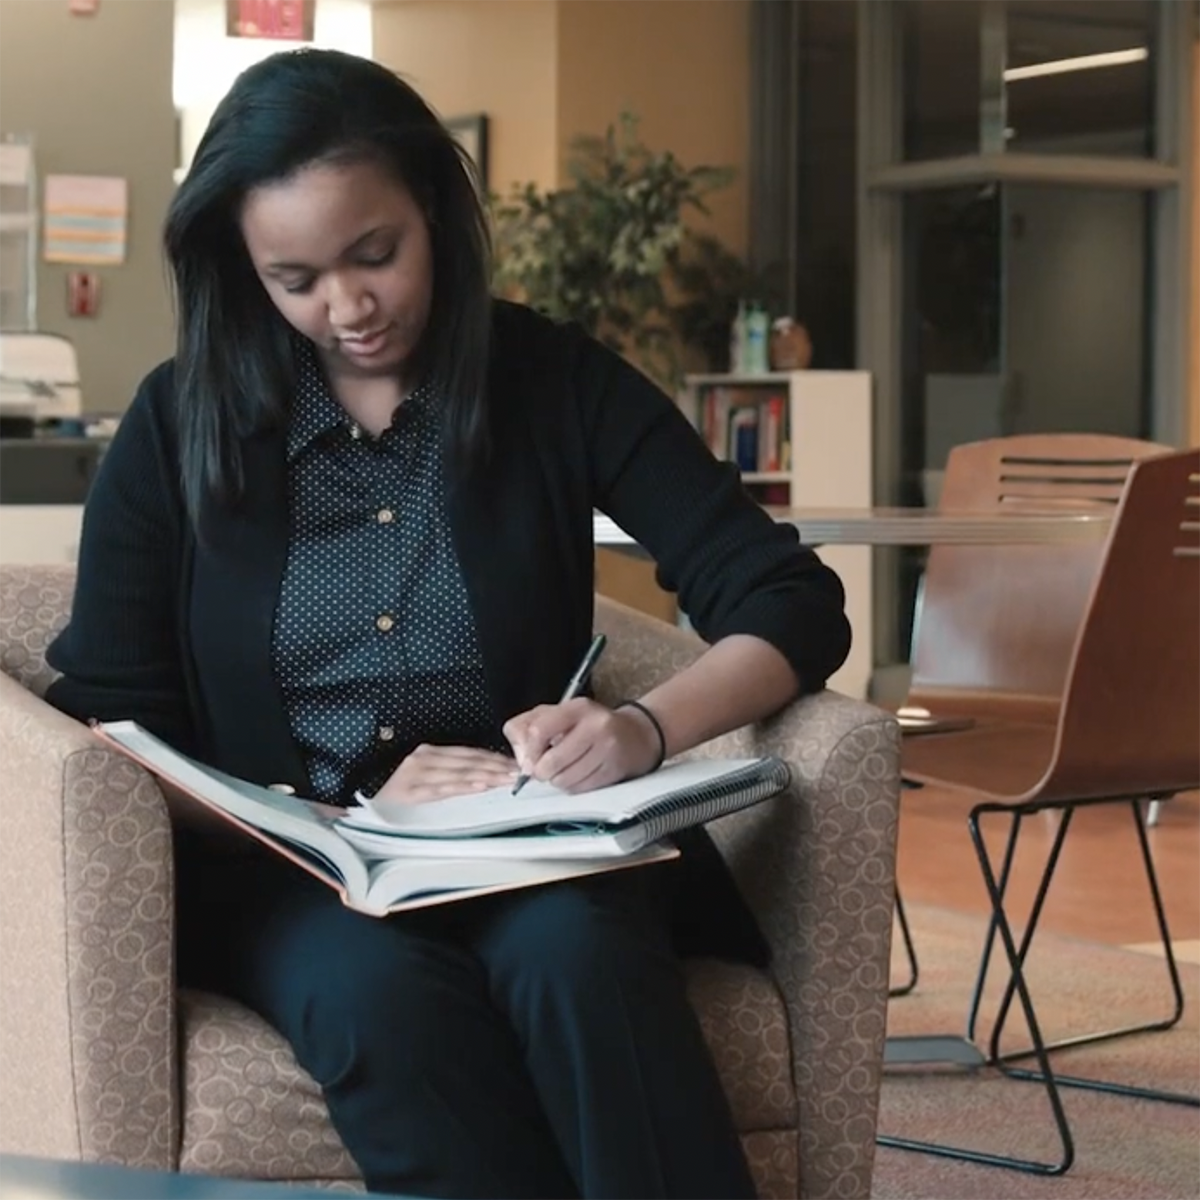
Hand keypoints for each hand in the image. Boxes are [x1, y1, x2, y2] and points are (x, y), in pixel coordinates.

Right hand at [372, 744, 517, 808]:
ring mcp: (416, 773)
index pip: (469, 754)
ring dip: (487, 775)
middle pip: (468, 762)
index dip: (493, 758)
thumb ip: (449, 775)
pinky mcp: (410, 790)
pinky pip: (443, 788)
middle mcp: (424, 758)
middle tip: (520, 773)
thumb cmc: (396, 797)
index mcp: (429, 754)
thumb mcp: (424, 779)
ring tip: (508, 780)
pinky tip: (481, 787)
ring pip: (460, 773)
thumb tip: (483, 777)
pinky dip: (464, 786)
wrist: (364, 808)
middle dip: (496, 767)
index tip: (514, 764)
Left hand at [504, 698, 660, 792]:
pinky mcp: (614, 770)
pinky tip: (577, 776)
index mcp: (577, 707)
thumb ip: (528, 728)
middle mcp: (595, 725)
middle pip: (551, 761)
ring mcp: (607, 748)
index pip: (539, 730)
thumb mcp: (558, 715)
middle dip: (541, 772)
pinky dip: (573, 787)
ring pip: (565, 779)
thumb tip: (522, 760)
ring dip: (557, 781)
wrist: (635, 735)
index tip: (528, 760)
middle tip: (543, 771)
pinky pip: (580, 788)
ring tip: (563, 771)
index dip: (528, 751)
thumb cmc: (588, 726)